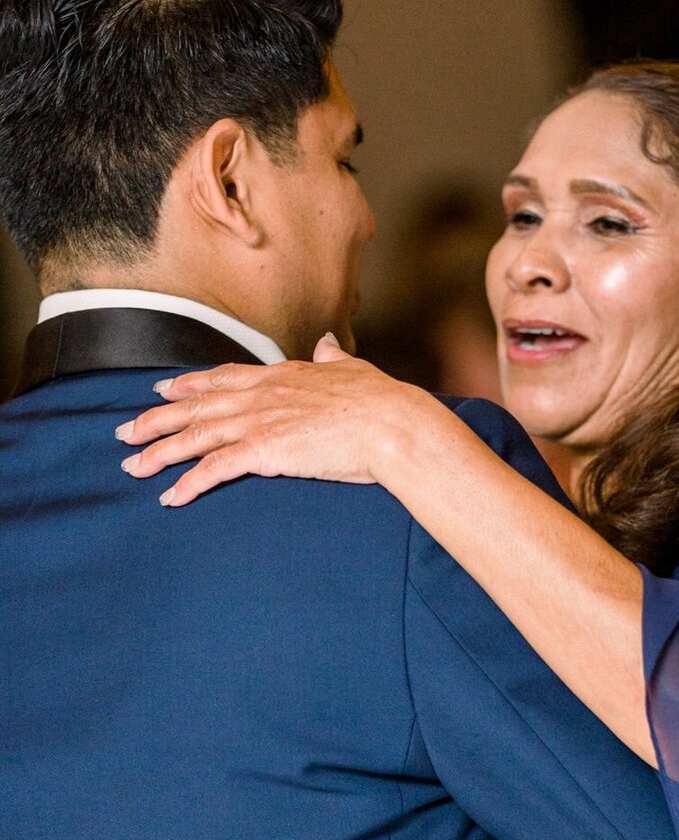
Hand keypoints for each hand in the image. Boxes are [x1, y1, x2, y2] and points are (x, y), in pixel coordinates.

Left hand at [114, 335, 421, 505]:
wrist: (390, 423)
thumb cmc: (380, 400)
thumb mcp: (354, 369)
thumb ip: (334, 358)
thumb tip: (327, 343)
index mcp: (282, 375)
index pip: (223, 377)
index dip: (189, 384)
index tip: (163, 389)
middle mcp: (262, 395)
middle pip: (197, 406)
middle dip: (158, 419)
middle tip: (126, 431)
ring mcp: (260, 422)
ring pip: (196, 436)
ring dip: (160, 452)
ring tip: (133, 466)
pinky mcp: (263, 451)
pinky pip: (215, 469)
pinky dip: (188, 483)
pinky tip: (170, 497)